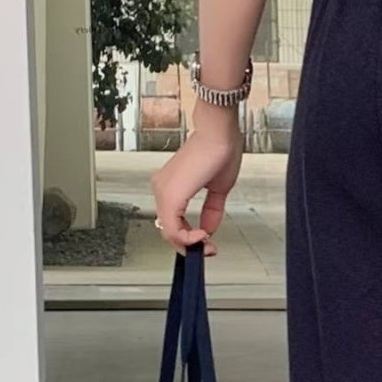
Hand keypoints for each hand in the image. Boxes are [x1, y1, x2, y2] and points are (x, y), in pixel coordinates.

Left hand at [150, 110, 243, 254]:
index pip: (173, 222)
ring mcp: (163, 192)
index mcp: (170, 186)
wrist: (219, 133)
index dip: (190, 238)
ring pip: (169, 232)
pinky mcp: (170, 196)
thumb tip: (209, 228)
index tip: (208, 242)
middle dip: (190, 245)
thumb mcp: (218, 189)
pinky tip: (202, 235)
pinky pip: (172, 228)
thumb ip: (212, 211)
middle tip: (209, 249)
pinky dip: (188, 238)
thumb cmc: (219, 150)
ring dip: (190, 244)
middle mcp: (162, 189)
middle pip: (169, 230)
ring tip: (207, 243)